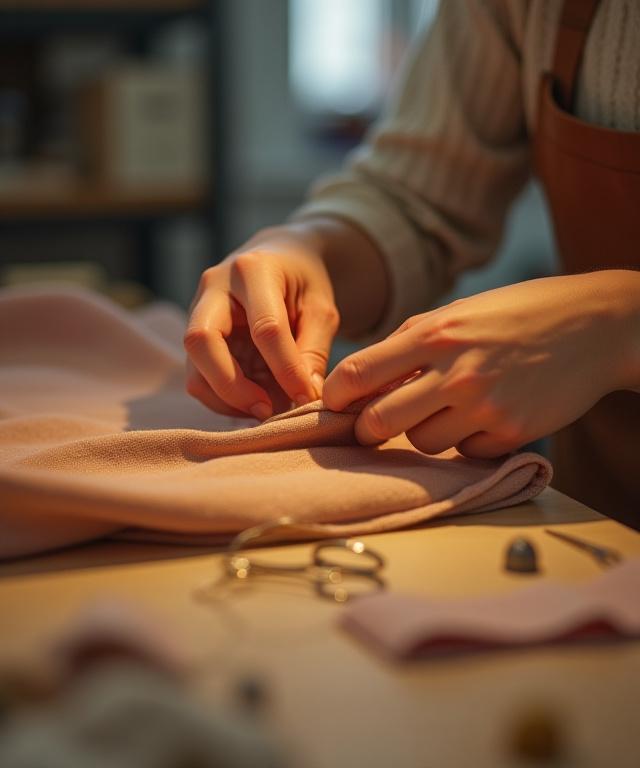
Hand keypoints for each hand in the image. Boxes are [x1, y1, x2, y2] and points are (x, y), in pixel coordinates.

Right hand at [185, 226, 339, 419]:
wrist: (278, 259)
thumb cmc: (303, 282)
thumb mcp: (321, 309)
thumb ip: (314, 350)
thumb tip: (306, 396)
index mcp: (253, 270)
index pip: (265, 328)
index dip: (287, 369)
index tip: (307, 397)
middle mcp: (214, 287)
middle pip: (202, 342)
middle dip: (234, 387)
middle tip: (268, 411)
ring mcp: (197, 313)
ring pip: (193, 369)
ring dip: (228, 401)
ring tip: (266, 410)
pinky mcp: (195, 338)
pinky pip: (198, 379)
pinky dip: (224, 401)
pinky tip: (254, 402)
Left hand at [323, 273, 633, 457]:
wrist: (594, 326)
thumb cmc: (517, 314)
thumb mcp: (457, 312)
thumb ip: (410, 342)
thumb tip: (364, 377)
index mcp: (434, 334)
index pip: (358, 374)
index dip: (335, 395)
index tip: (333, 403)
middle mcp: (455, 371)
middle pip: (379, 422)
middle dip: (367, 429)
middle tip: (371, 426)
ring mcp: (484, 405)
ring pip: (421, 444)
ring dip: (422, 433)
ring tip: (444, 411)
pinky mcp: (511, 432)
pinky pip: (465, 453)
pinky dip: (466, 442)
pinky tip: (484, 417)